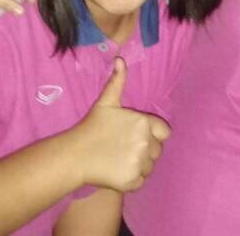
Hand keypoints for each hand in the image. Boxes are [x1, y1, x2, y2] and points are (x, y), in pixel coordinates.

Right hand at [71, 59, 171, 191]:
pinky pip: (141, 180)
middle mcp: (146, 143)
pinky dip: (132, 178)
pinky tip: (117, 171)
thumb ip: (117, 82)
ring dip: (139, 165)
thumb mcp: (106, 102)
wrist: (74, 155)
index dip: (153, 134)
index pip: (164, 132)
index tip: (135, 136)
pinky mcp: (133, 181)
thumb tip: (120, 59)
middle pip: (157, 150)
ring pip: (150, 166)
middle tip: (123, 149)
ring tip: (119, 160)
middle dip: (145, 150)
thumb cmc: (91, 127)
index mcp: (144, 123)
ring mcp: (140, 163)